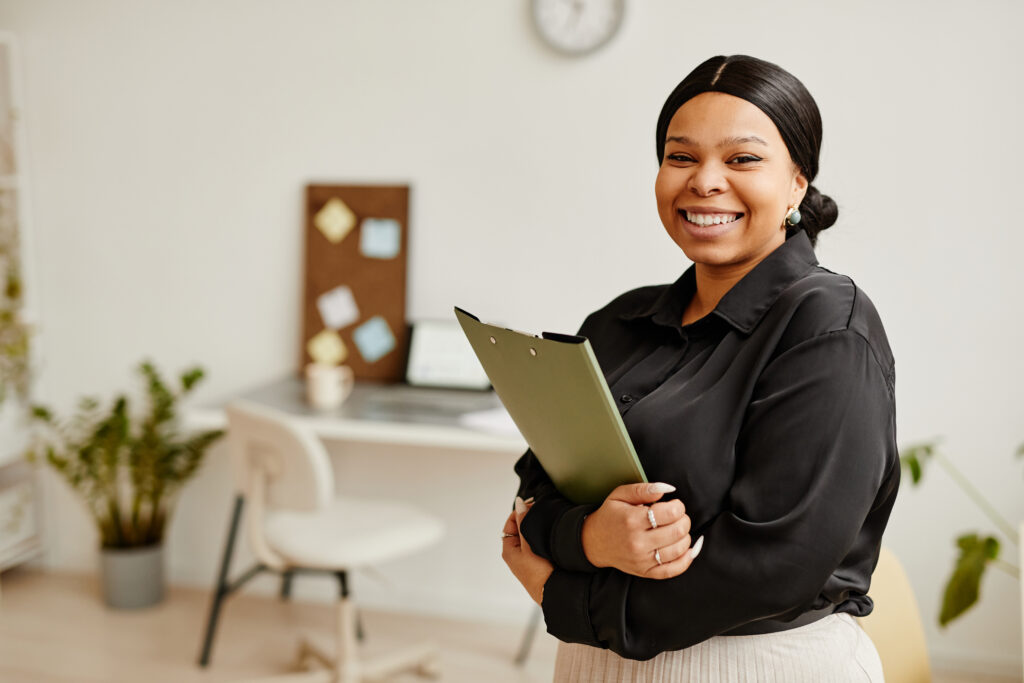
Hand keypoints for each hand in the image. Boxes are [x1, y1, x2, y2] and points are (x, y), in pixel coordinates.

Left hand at [501, 498, 551, 604]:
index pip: (511, 522)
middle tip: (541, 511)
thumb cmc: (539, 573)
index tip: (533, 504)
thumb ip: (523, 523)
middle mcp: (515, 554)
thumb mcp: (529, 544)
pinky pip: (536, 543)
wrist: (552, 593)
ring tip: (546, 521)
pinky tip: (549, 534)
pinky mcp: (535, 562)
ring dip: (536, 527)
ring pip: (529, 535)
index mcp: (508, 549)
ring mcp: (525, 559)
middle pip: (520, 528)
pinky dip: (540, 536)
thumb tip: (519, 503)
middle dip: (530, 519)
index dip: (521, 511)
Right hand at [581, 482, 701, 578]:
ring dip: (685, 537)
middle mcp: (637, 542)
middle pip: (677, 531)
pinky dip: (686, 560)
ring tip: (678, 530)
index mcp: (632, 520)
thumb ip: (643, 489)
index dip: (678, 506)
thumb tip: (669, 489)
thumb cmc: (610, 516)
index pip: (669, 513)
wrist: (594, 542)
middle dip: (684, 520)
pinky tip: (688, 549)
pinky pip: (673, 570)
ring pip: (678, 550)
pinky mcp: (645, 572)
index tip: (675, 504)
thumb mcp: (619, 495)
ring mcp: (642, 559)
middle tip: (678, 516)